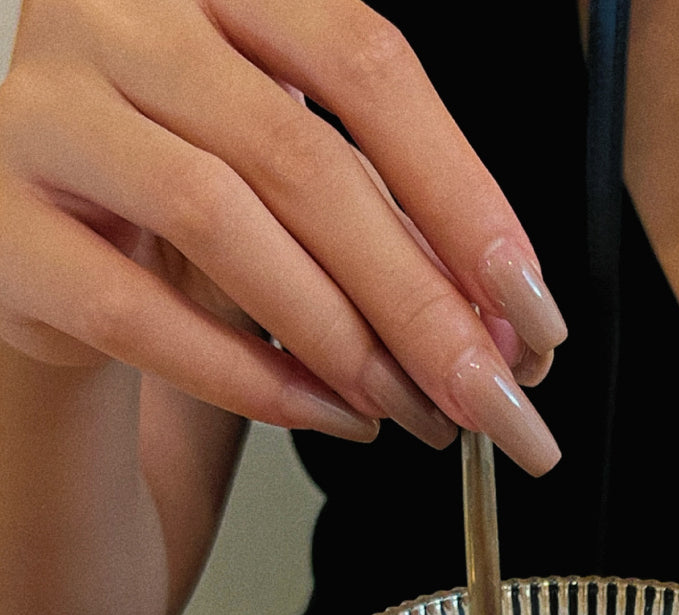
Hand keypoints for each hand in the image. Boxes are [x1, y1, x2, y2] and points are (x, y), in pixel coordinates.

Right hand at [0, 0, 563, 468]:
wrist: (48, 222)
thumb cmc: (191, 178)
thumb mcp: (299, 163)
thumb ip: (395, 218)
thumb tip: (507, 328)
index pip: (368, 64)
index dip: (463, 194)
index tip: (530, 306)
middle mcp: (126, 17)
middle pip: (304, 157)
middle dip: (418, 300)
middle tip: (488, 394)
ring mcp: (51, 115)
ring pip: (220, 223)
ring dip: (340, 339)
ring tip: (406, 408)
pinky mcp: (9, 228)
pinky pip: (138, 312)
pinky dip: (251, 379)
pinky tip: (325, 415)